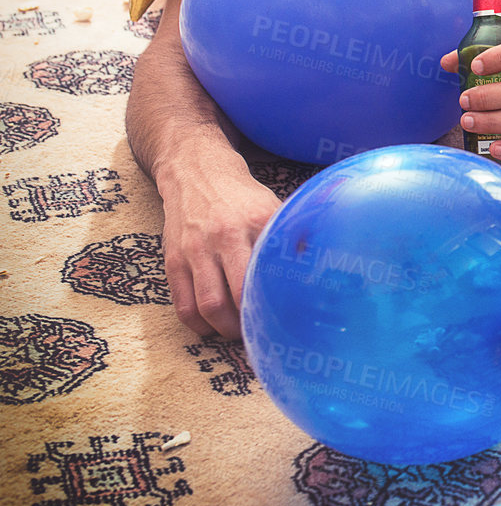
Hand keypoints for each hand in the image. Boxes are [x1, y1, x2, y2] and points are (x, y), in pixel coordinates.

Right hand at [158, 160, 280, 339]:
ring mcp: (195, 250)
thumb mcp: (272, 208)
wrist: (197, 174)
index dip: (274, 304)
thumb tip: (321, 264)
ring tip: (237, 331)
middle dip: (248, 324)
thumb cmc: (242, 198)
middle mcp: (224, 237)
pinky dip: (197, 324)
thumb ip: (290, 237)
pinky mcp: (173, 260)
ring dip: (223, 329)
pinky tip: (210, 326)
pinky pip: (182, 305)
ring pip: (206, 306)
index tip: (285, 319)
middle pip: (234, 297)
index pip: (266, 274)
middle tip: (259, 331)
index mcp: (256, 223)